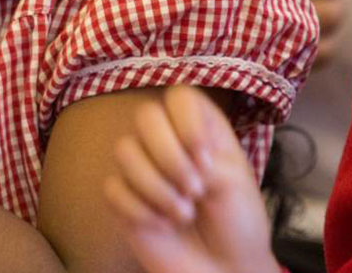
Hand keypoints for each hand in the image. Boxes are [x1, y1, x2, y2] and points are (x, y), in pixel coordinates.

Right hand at [105, 86, 281, 272]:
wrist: (226, 270)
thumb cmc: (238, 222)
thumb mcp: (234, 183)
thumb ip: (204, 158)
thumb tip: (173, 158)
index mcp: (200, 129)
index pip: (179, 96)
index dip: (187, 122)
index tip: (206, 159)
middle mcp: (168, 142)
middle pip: (145, 116)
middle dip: (169, 156)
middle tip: (195, 190)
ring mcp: (142, 170)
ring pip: (124, 151)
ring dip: (156, 187)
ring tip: (184, 214)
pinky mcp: (124, 200)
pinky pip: (113, 189)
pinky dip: (140, 210)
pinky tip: (163, 226)